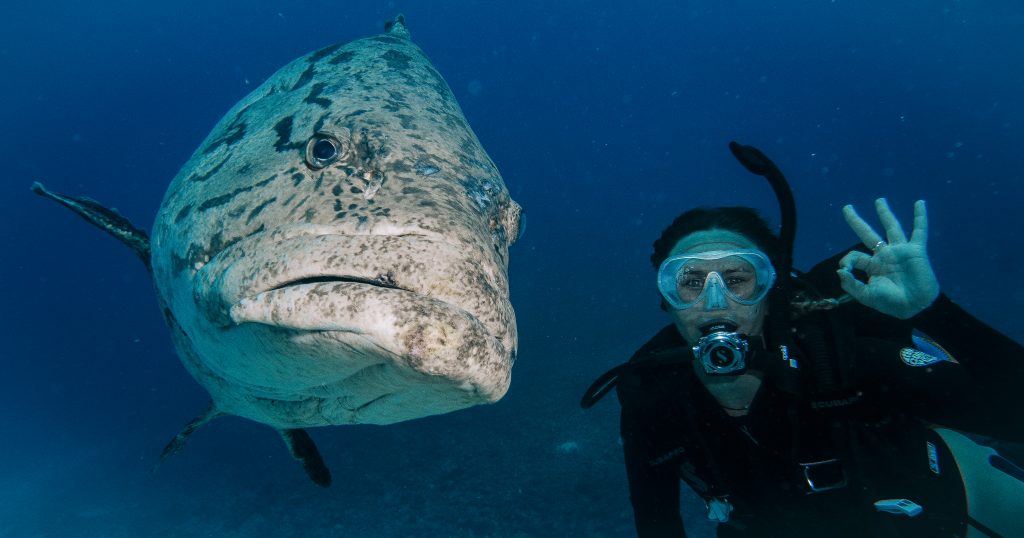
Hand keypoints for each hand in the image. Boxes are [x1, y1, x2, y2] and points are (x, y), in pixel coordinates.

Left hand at [837, 198, 939, 318]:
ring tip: (879, 200)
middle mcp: (885, 255)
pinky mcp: (915, 250)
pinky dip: (920, 217)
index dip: (847, 260)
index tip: (845, 270)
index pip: (855, 256)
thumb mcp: (866, 296)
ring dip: (885, 213)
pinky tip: (920, 203)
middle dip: (856, 221)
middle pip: (867, 233)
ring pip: (891, 227)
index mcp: (872, 266)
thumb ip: (851, 285)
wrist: (914, 305)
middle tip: (846, 207)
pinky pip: (919, 230)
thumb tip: (840, 270)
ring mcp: (900, 251)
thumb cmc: (891, 303)